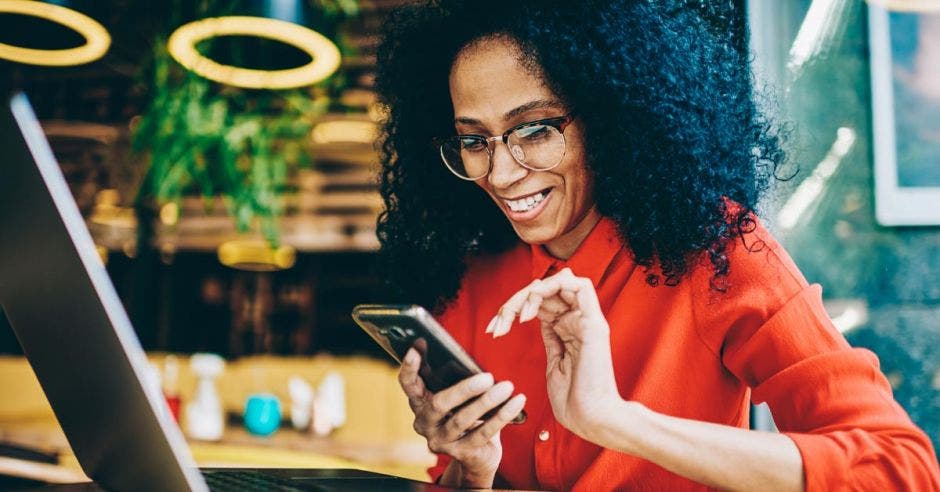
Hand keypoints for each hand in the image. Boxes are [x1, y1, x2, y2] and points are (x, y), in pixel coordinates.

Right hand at [397, 348, 525, 486]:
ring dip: (487, 402)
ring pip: (462, 419)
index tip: (418, 345)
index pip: (408, 383)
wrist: (477, 454)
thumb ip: (453, 377)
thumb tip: (465, 357)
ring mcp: (441, 440)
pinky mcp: (461, 453)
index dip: (410, 366)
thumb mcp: (457, 396)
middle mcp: (425, 423)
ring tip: (506, 387)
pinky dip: (502, 415)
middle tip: (487, 377)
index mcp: (420, 402)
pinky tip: (516, 402)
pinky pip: (483, 433)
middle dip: (464, 389)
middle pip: (439, 404)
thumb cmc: (467, 414)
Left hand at [487, 267, 620, 439]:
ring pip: (560, 281)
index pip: (542, 302)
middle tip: (499, 322)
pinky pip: (580, 286)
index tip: (494, 328)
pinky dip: (550, 289)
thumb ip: (551, 337)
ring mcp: (588, 320)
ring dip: (529, 293)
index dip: (516, 307)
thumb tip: (538, 317)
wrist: (592, 419)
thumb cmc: (574, 401)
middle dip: (516, 301)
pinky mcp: (594, 324)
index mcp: (571, 330)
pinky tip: (531, 311)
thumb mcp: (555, 362)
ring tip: (515, 315)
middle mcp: (580, 321)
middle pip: (547, 290)